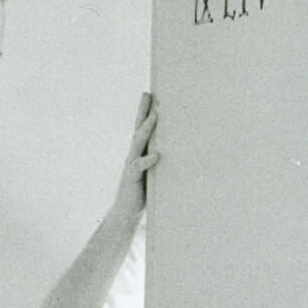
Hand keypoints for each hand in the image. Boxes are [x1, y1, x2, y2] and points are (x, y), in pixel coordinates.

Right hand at [110, 93, 157, 229]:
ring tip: (155, 115)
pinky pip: (140, 167)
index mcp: (139, 153)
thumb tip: (179, 152)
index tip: (150, 95)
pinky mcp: (133, 179)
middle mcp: (134, 156)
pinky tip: (156, 155)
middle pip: (138, 129)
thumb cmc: (143, 193)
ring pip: (138, 143)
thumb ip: (161, 162)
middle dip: (142, 111)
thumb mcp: (155, 174)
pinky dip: (148, 160)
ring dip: (147, 129)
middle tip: (147, 94)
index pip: (142, 129)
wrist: (127, 213)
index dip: (145, 112)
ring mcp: (132, 166)